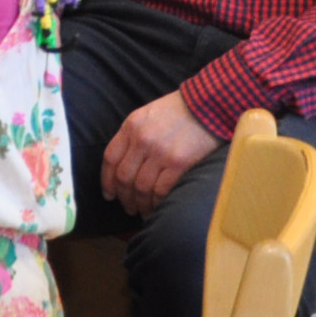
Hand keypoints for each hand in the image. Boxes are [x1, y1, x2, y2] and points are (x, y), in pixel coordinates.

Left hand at [101, 90, 221, 217]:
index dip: (107, 180)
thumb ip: (133, 136)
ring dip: (139, 204)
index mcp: (131, 126)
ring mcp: (160, 152)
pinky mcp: (179, 163)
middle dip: (123, 197)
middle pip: (124, 176)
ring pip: (141, 187)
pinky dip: (156, 203)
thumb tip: (125, 164)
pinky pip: (161, 190)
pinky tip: (157, 208)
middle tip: (128, 208)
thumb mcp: (147, 115)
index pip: (110, 158)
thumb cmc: (178, 110)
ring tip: (142, 212)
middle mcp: (142, 140)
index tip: (109, 194)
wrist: (208, 105)